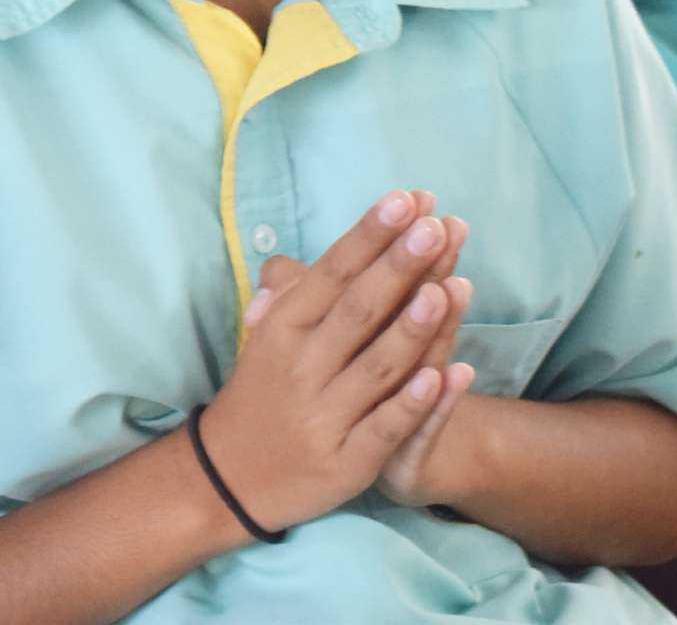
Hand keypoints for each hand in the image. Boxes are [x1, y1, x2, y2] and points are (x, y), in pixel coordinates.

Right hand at [196, 190, 473, 535]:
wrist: (229, 476)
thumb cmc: (261, 391)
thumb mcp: (264, 335)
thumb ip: (288, 292)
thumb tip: (295, 255)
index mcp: (282, 328)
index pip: (331, 272)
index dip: (369, 236)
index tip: (407, 200)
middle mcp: (302, 366)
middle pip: (357, 310)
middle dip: (397, 267)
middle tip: (434, 226)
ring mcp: (324, 415)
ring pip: (376, 367)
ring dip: (412, 327)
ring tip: (447, 288)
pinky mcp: (347, 461)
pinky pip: (384, 428)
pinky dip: (411, 403)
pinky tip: (442, 375)